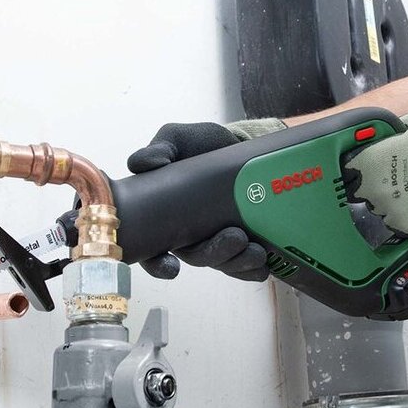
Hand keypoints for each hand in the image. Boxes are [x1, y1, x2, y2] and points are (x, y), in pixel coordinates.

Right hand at [127, 118, 284, 279]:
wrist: (237, 143)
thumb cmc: (198, 145)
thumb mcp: (175, 139)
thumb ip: (157, 150)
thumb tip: (143, 164)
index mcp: (162, 216)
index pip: (151, 250)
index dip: (158, 264)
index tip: (171, 267)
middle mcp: (186, 234)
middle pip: (196, 257)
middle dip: (215, 254)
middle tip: (236, 238)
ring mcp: (215, 238)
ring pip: (223, 261)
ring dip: (239, 261)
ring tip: (255, 251)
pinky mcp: (240, 239)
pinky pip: (244, 263)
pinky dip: (254, 268)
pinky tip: (265, 265)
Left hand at [344, 110, 407, 238]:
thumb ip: (395, 128)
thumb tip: (387, 133)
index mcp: (374, 161)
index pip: (349, 168)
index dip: (356, 166)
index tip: (364, 165)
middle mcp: (376, 189)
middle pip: (362, 191)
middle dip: (372, 184)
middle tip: (391, 177)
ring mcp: (391, 212)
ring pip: (379, 208)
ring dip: (388, 201)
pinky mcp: (407, 228)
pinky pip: (397, 222)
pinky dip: (404, 215)